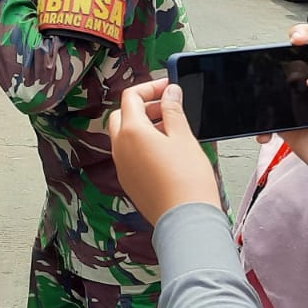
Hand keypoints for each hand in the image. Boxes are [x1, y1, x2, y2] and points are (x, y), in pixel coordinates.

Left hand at [109, 80, 222, 224]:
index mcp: (130, 131)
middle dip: (143, 106)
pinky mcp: (129, 182)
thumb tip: (169, 92)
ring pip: (124, 136)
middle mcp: (119, 148)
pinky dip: (142, 145)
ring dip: (143, 126)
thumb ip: (173, 110)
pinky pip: (129, 154)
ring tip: (172, 128)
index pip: (131, 97)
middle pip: (123, 115)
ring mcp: (122, 166)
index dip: (150, 87)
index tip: (168, 87)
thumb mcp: (183, 137)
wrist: (185, 220)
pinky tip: (166, 150)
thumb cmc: (187, 179)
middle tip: (168, 106)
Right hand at [279, 25, 307, 198]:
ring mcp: (294, 102)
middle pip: (287, 59)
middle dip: (275, 57)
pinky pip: (265, 116)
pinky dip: (260, 122)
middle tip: (272, 64)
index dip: (302, 34)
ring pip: (271, 84)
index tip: (294, 40)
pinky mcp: (283, 121)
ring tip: (266, 97)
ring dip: (263, 87)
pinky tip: (266, 130)